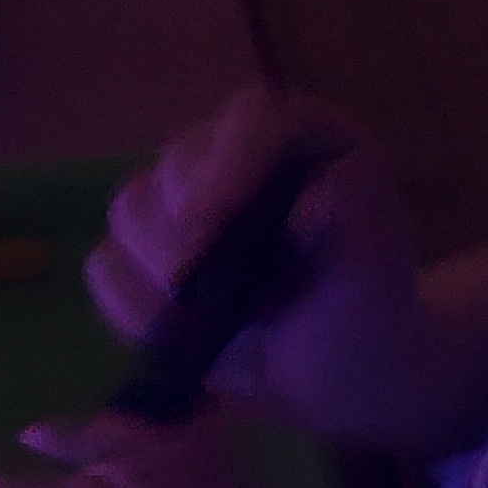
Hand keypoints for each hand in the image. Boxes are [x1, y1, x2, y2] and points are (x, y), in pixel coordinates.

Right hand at [90, 86, 442, 445]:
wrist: (336, 367)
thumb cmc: (366, 311)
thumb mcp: (379, 270)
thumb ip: (361, 225)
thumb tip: (318, 199)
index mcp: (301, 138)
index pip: (251, 120)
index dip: (224, 166)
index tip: (205, 224)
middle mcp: (236, 154)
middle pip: (175, 166)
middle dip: (182, 238)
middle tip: (201, 298)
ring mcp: (184, 201)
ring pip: (131, 213)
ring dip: (155, 278)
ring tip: (201, 324)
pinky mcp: (147, 250)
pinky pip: (108, 268)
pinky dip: (132, 307)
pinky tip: (179, 335)